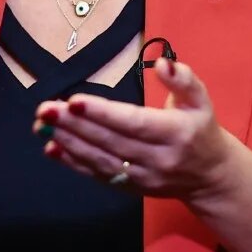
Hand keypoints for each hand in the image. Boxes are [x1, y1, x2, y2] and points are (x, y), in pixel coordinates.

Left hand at [34, 56, 238, 202]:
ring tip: (42, 125)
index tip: (74, 101)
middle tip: (46, 109)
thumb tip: (163, 63)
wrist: (209, 177)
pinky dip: (73, 162)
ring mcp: (142, 177)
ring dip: (68, 142)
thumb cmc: (200, 130)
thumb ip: (183, 79)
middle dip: (75, 125)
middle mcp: (157, 159)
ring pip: (100, 160)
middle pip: (110, 141)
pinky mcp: (130, 188)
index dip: (103, 114)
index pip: (134, 123)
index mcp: (175, 134)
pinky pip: (98, 175)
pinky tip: (52, 148)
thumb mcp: (201, 100)